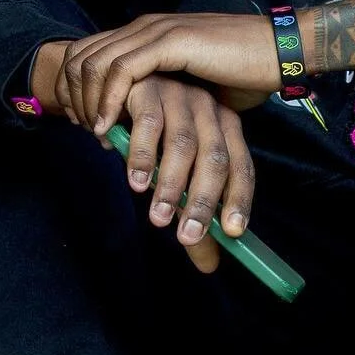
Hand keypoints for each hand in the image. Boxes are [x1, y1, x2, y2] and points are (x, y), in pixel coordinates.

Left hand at [57, 13, 278, 133]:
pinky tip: (107, 127)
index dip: (75, 88)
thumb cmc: (245, 72)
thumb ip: (166, 94)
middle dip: (72, 97)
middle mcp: (145, 26)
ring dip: (86, 103)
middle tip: (82, 132)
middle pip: (80, 55)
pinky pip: (120, 70)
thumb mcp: (193, 85)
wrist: (280, 51)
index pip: (88, 52)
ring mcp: (156, 31)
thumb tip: (148, 126)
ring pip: (94, 63)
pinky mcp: (171, 42)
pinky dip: (107, 100)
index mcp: (147, 32)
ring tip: (94, 134)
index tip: (84, 124)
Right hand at [119, 77, 254, 272]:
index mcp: (225, 128)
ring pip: (181, 143)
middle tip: (186, 235)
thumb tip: (209, 266)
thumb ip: (191, 216)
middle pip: (213, 157)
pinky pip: (146, 123)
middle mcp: (207, 110)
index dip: (238, 199)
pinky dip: (140, 155)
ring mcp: (178, 95)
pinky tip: (134, 180)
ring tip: (156, 215)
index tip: (232, 232)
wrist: (113, 95)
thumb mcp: (174, 178)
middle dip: (201, 200)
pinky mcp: (146, 88)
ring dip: (169, 184)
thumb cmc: (152, 140)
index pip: (241, 165)